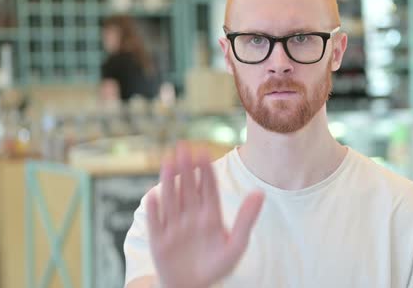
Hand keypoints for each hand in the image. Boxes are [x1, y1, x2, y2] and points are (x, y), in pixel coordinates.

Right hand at [146, 143, 264, 287]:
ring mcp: (174, 227)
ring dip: (168, 181)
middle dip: (186, 168)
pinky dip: (154, 211)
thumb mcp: (237, 244)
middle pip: (188, 188)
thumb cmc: (218, 266)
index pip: (208, 188)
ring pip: (171, 199)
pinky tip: (153, 196)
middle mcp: (191, 216)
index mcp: (210, 215)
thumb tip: (260, 193)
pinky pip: (156, 223)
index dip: (206, 170)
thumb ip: (246, 219)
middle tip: (183, 147)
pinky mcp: (159, 240)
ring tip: (169, 161)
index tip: (204, 152)